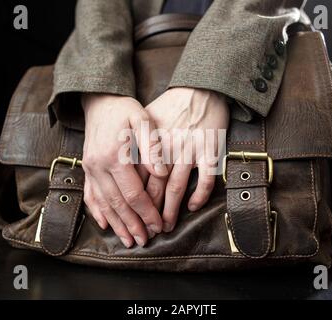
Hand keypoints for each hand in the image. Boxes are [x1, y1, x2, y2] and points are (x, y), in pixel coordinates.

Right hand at [82, 94, 167, 247]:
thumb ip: (152, 146)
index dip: (146, 212)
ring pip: (104, 204)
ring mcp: (90, 169)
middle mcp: (99, 166)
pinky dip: (98, 212)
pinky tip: (105, 225)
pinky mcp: (87, 169)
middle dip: (132, 224)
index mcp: (115, 156)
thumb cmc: (125, 109)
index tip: (157, 226)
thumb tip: (160, 172)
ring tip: (128, 241)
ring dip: (117, 224)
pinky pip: (91, 195)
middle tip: (145, 241)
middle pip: (118, 204)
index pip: (134, 193)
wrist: (100, 100)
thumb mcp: (142, 120)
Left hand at [141, 87, 229, 232]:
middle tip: (147, 230)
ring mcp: (189, 150)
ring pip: (177, 187)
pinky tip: (193, 206)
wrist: (200, 88)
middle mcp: (167, 149)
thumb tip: (122, 166)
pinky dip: (200, 194)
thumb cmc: (171, 106)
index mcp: (149, 143)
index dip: (133, 201)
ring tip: (166, 226)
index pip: (137, 178)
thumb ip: (135, 144)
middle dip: (149, 213)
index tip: (131, 216)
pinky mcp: (209, 150)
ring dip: (171, 211)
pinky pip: (205, 178)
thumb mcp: (146, 120)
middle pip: (154, 188)